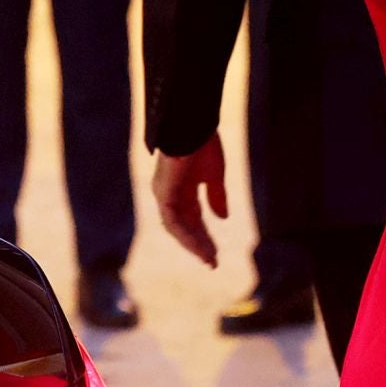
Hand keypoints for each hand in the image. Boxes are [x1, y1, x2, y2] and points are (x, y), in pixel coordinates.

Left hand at [152, 134, 227, 267]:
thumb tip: (222, 218)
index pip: (192, 218)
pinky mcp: (163, 194)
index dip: (204, 235)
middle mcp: (169, 195)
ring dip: (193, 244)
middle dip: (199, 244)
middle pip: (185, 227)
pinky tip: (199, 245)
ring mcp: (164, 195)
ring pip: (178, 228)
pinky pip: (174, 222)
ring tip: (209, 258)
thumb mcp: (214, 175)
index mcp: (181, 189)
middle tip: (213, 261)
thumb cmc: (204, 144)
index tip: (215, 252)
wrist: (192, 125)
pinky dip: (186, 235)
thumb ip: (216, 196)